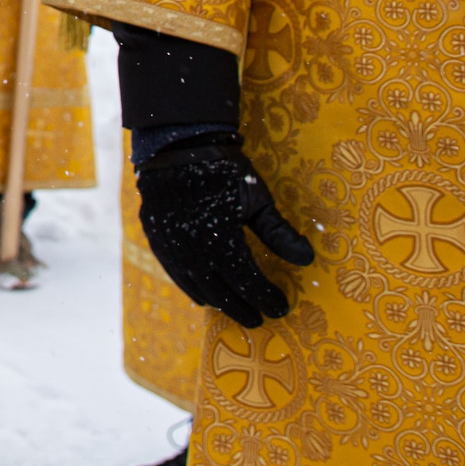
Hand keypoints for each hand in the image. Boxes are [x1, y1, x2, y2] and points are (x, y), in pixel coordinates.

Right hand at [136, 136, 314, 327]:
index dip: (266, 298)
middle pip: (221, 291)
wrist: (177, 145)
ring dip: (217, 301)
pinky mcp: (157, 237)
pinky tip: (202, 294)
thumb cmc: (223, 171)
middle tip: (259, 319)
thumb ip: (278, 232)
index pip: (248, 282)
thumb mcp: (256, 198)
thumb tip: (307, 260)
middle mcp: (194, 250)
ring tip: (234, 310)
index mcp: (222, 240)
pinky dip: (190, 287)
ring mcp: (171, 245)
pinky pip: (174, 272)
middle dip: (243, 307)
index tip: (281, 308)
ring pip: (196, 286)